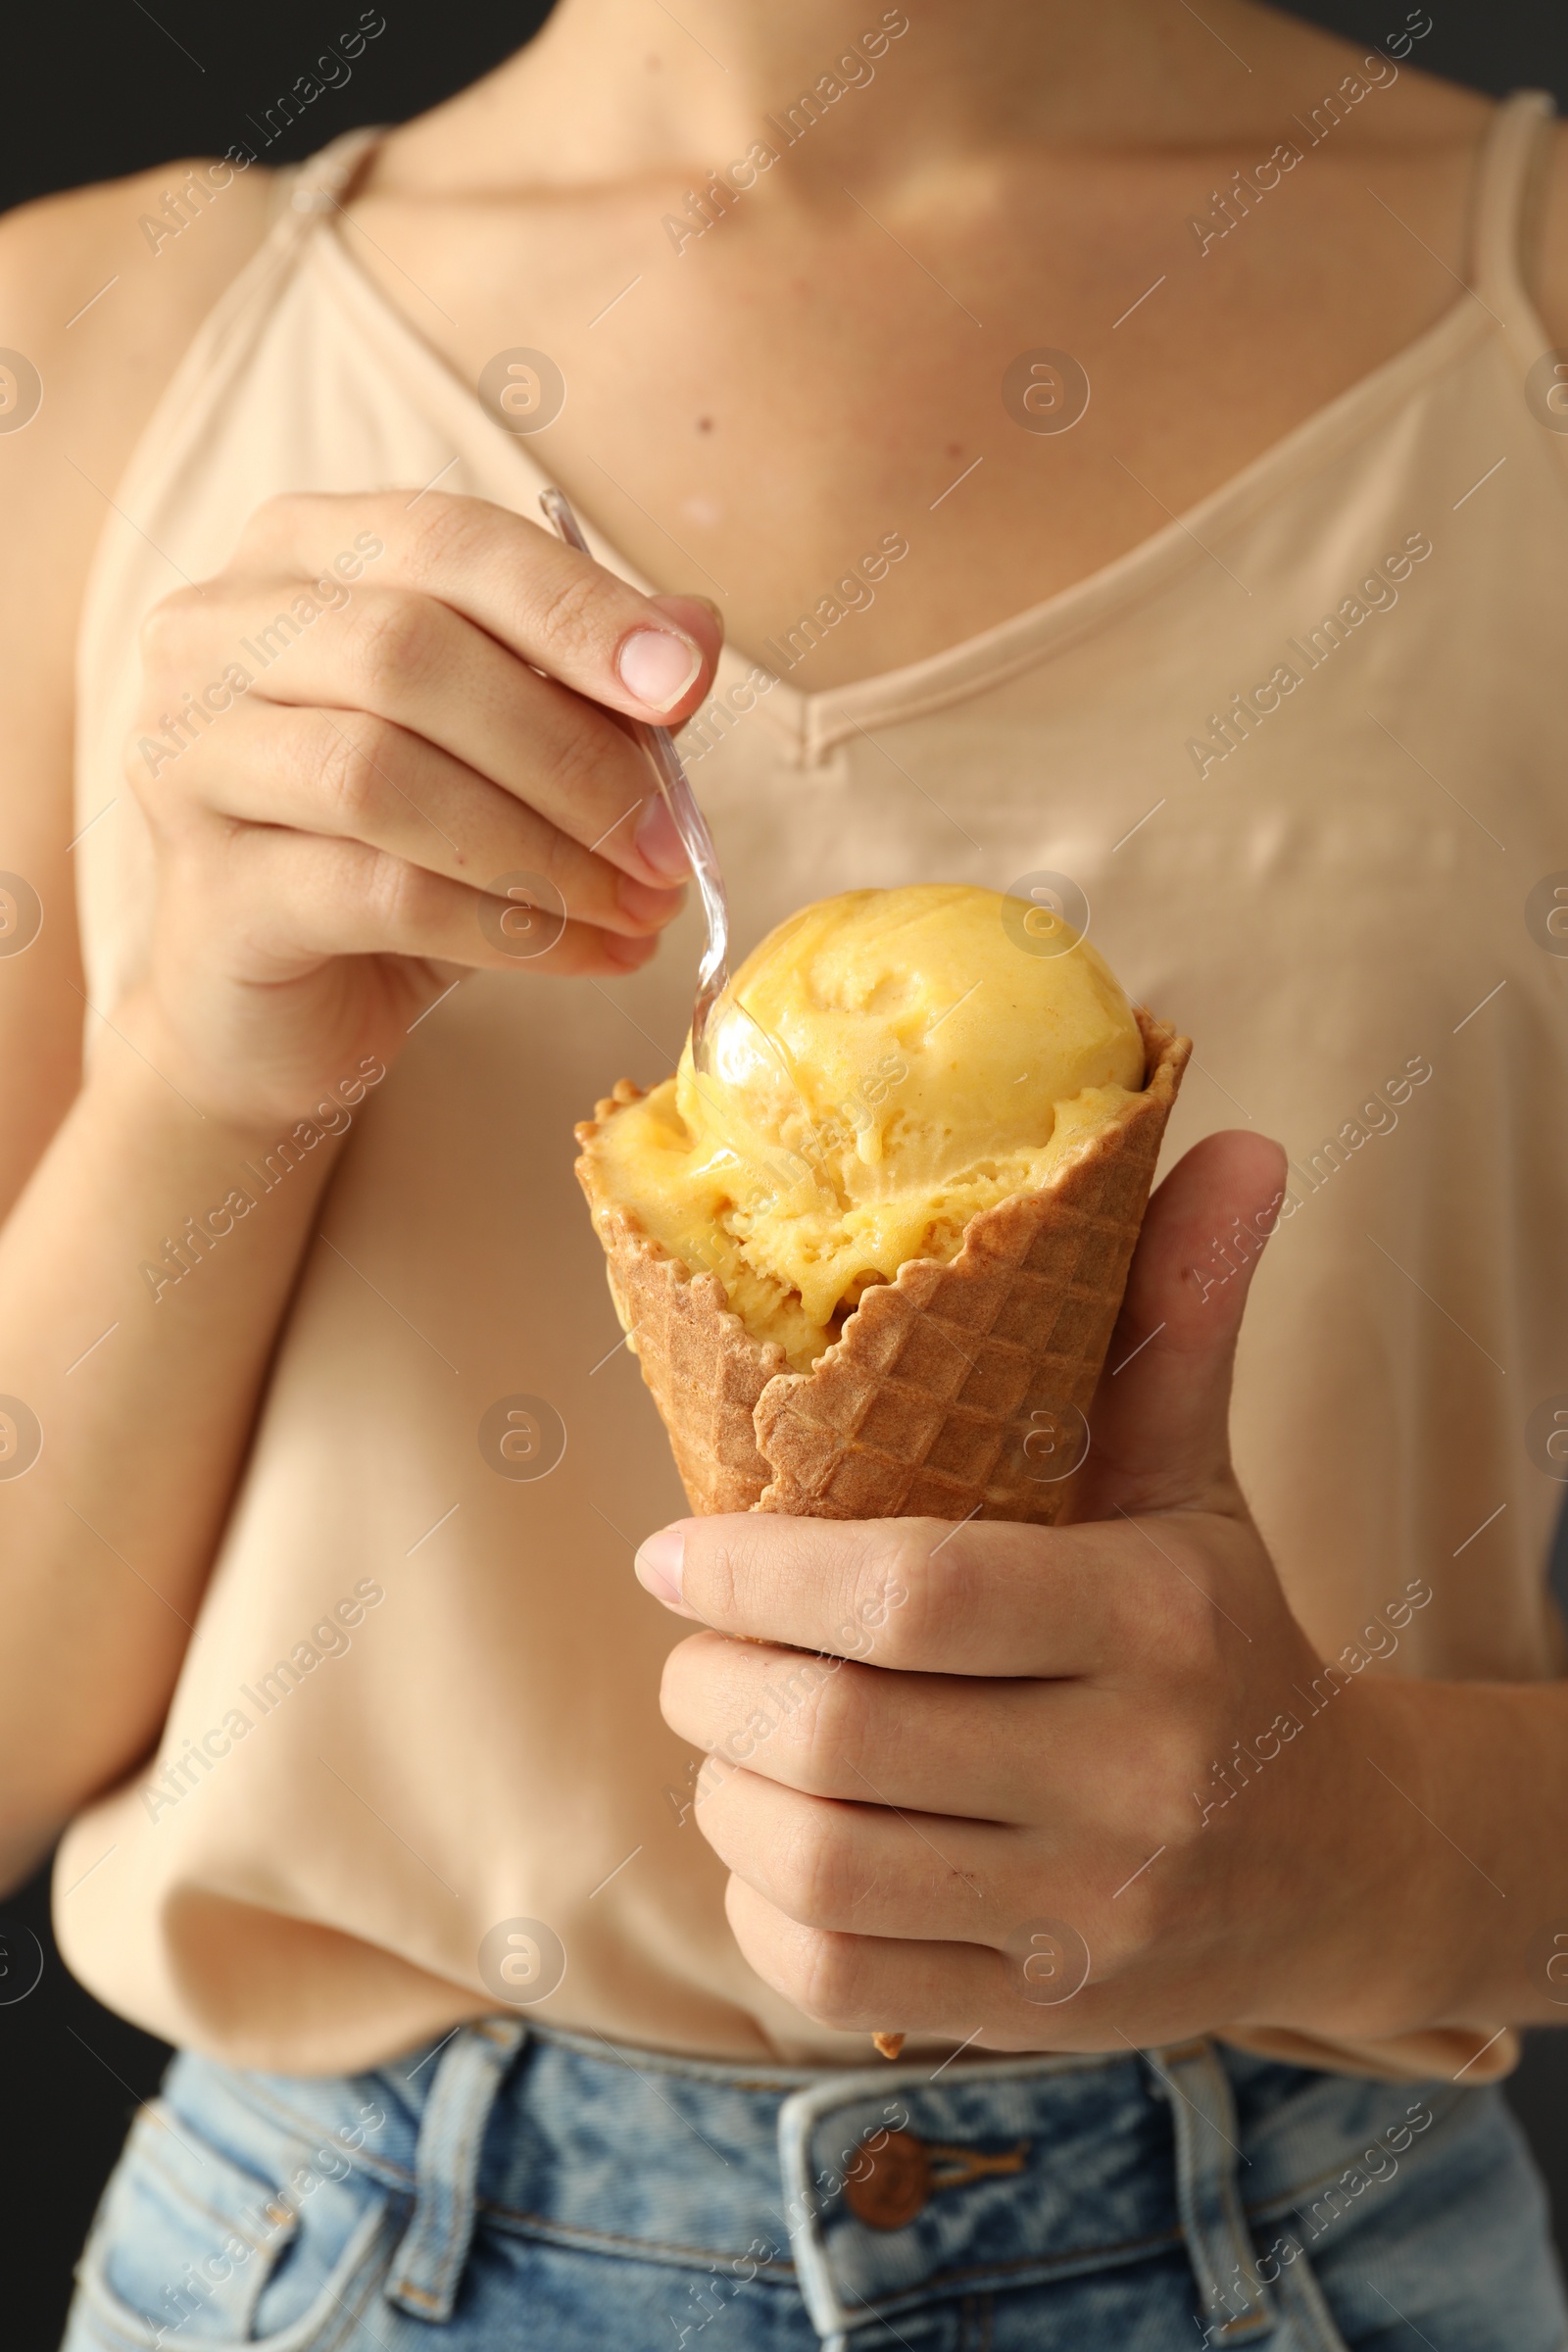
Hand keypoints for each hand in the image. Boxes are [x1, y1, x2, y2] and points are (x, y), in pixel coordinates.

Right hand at [125, 491, 719, 1122]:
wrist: (272, 1008)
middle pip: (408, 651)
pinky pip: (378, 892)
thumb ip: (586, 685)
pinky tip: (588, 953)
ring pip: (384, 774)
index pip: (445, 540)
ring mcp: (190, 760)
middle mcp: (215, 635)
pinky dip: (509, 926)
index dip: (572, 607)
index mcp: (297, 557)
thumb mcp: (506, 756)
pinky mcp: (211, 893)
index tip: (683, 684)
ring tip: (640, 909)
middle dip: (570, 752)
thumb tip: (694, 630)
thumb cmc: (392, 853)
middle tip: (670, 846)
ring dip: (544, 848)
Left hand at [639, 1132, 1456, 2053]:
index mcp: (1156, 1619)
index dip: (751, 1574)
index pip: (907, 1595)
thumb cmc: (1219, 1635)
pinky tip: (777, 1835)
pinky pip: (832, 1968)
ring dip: (723, 1786)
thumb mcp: (1192, 1478)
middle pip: (835, 1738)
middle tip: (690, 1641)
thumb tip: (1230, 1138)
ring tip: (727, 1725)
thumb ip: (1176, 1317)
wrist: (1333, 1857)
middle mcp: (1132, 1777)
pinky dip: (761, 1899)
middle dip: (712, 1681)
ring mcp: (1088, 1914)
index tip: (673, 1552)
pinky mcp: (1045, 2011)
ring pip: (816, 1862)